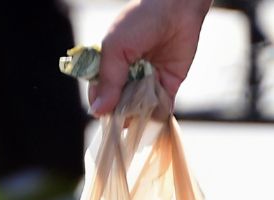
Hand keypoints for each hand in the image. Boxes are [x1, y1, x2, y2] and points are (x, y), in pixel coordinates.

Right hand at [88, 0, 213, 115]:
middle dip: (120, 113)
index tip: (103, 114)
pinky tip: (155, 115)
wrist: (175, 9)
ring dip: (139, 115)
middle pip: (119, 106)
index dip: (100, 105)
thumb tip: (98, 111)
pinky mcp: (168, 86)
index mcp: (109, 65)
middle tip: (124, 114)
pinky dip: (158, 115)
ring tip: (139, 110)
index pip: (99, 94)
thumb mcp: (116, 48)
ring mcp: (148, 82)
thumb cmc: (139, 21)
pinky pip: (161, 108)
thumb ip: (108, 80)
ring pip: (139, 110)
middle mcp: (127, 77)